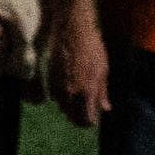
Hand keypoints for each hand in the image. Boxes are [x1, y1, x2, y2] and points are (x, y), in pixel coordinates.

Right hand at [49, 9, 108, 127]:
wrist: (72, 32)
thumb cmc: (92, 49)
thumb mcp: (103, 71)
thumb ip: (102, 92)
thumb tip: (105, 108)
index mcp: (87, 91)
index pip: (86, 119)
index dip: (90, 121)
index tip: (93, 120)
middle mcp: (71, 92)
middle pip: (72, 116)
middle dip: (80, 118)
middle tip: (87, 114)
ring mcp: (58, 86)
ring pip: (63, 107)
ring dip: (71, 108)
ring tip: (80, 100)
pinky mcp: (49, 79)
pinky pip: (55, 96)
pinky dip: (62, 97)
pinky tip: (70, 90)